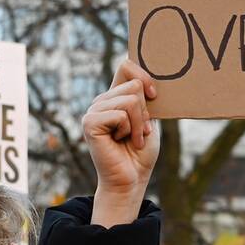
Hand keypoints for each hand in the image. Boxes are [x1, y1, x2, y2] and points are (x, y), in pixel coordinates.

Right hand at [84, 60, 158, 226]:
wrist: (131, 178)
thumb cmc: (140, 153)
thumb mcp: (149, 120)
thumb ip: (145, 98)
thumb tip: (148, 78)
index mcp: (114, 97)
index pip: (126, 66)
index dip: (143, 75)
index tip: (154, 95)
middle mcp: (102, 101)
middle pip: (134, 84)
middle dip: (145, 111)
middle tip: (141, 132)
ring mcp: (93, 111)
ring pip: (129, 100)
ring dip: (139, 124)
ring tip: (132, 139)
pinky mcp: (90, 123)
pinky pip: (120, 114)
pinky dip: (128, 130)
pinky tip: (120, 141)